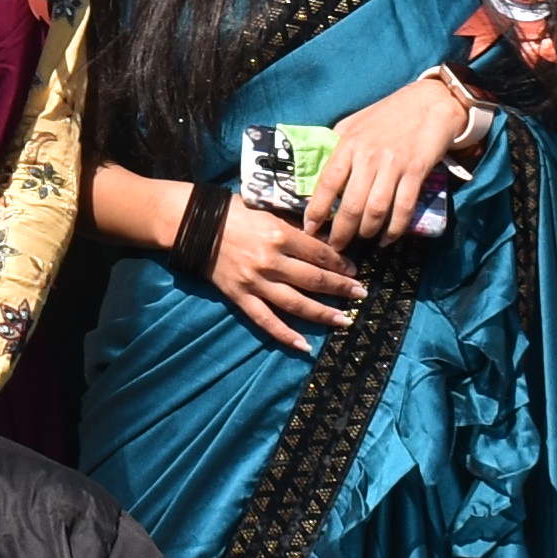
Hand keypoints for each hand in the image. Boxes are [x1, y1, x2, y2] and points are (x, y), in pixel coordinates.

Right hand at [191, 192, 363, 352]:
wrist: (196, 226)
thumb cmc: (236, 213)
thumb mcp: (269, 210)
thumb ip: (296, 226)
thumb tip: (327, 239)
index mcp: (280, 234)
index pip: (319, 253)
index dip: (341, 263)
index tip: (355, 270)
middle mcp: (270, 261)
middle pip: (314, 279)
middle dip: (341, 288)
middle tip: (360, 294)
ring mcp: (255, 282)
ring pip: (296, 303)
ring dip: (322, 314)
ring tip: (343, 320)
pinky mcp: (241, 297)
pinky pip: (266, 321)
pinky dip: (285, 335)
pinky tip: (304, 346)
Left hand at [304, 68, 481, 257]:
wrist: (430, 102)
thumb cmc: (388, 113)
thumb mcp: (355, 123)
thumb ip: (339, 146)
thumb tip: (323, 173)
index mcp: (348, 144)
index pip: (326, 183)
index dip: (316, 210)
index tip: (310, 229)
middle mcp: (368, 156)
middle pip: (350, 205)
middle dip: (341, 232)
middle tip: (336, 247)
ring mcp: (394, 165)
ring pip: (375, 210)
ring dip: (367, 232)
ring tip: (362, 240)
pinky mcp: (417, 172)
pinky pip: (403, 208)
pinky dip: (394, 229)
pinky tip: (388, 238)